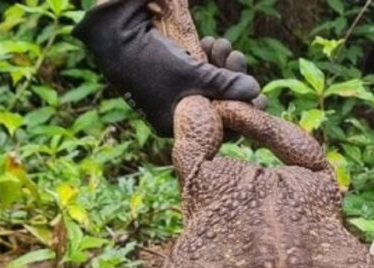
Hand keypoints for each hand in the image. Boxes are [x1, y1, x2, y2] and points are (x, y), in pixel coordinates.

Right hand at [73, 0, 260, 135]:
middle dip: (232, 79)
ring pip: (211, 84)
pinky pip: (199, 71)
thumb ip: (224, 84)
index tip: (262, 99)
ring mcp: (175, 91)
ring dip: (222, 64)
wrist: (112, 34)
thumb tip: (255, 91)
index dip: (242, 112)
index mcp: (176, 124)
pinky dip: (209, 58)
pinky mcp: (173, 72)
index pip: (219, 127)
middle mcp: (176, 111)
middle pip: (217, 103)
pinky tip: (211, 42)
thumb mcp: (192, 75)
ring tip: (222, 45)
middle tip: (238, 58)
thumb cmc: (150, 61)